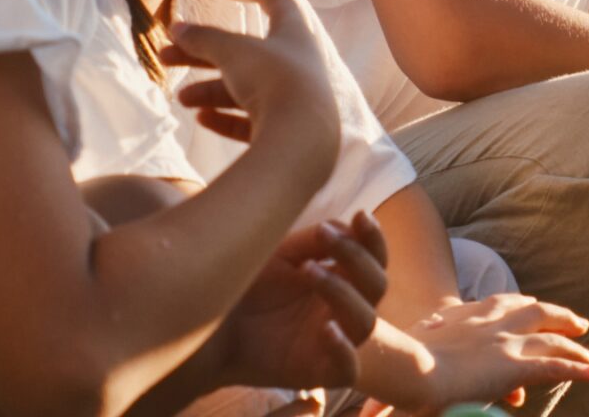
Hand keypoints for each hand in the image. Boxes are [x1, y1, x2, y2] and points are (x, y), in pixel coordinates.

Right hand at [170, 0, 343, 175]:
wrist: (302, 140)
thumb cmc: (274, 79)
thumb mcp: (233, 52)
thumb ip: (204, 39)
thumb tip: (176, 28)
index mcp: (294, 37)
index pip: (281, 7)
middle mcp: (296, 66)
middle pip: (243, 55)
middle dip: (203, 55)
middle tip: (165, 55)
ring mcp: (292, 101)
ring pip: (244, 91)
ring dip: (210, 91)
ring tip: (181, 98)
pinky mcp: (285, 133)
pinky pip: (251, 122)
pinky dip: (225, 119)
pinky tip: (201, 119)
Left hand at [217, 214, 389, 390]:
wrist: (211, 328)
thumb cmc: (249, 286)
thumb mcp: (279, 254)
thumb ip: (313, 240)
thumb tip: (347, 226)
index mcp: (342, 278)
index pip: (373, 257)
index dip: (373, 237)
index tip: (360, 215)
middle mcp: (344, 308)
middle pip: (377, 285)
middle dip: (356, 257)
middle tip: (324, 236)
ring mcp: (336, 341)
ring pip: (366, 321)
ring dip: (342, 291)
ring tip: (307, 270)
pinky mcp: (321, 372)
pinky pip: (348, 368)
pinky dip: (343, 348)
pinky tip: (328, 329)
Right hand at [365, 294, 588, 414]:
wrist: (408, 368)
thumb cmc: (401, 359)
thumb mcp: (414, 342)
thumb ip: (429, 339)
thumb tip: (431, 336)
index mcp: (467, 315)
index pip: (502, 304)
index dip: (522, 305)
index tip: (534, 304)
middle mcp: (491, 323)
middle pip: (536, 313)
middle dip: (559, 317)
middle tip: (578, 323)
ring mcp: (505, 343)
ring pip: (553, 341)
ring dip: (576, 349)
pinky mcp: (515, 366)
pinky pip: (555, 367)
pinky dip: (578, 368)